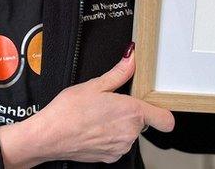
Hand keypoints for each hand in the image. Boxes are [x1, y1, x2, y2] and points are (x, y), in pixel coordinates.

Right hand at [0, 42, 174, 166]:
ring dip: (119, 125)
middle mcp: (130, 133)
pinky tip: (94, 128)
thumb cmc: (68, 111)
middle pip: (143, 122)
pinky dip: (110, 137)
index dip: (160, 111)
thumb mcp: (95, 84)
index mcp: (131, 112)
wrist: (49, 136)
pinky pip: (118, 145)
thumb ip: (119, 72)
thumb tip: (131, 58)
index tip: (152, 104)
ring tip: (98, 116)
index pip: (166, 119)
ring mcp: (120, 147)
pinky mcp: (110, 157)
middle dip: (130, 113)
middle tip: (111, 104)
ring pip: (129, 133)